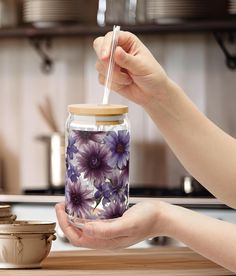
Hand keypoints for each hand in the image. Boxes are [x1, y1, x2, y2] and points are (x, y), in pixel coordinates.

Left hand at [55, 200, 170, 248]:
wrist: (162, 216)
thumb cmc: (148, 219)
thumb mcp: (127, 224)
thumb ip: (107, 230)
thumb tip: (85, 230)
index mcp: (108, 242)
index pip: (78, 238)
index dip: (66, 226)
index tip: (60, 210)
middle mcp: (107, 238)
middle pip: (80, 233)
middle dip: (67, 220)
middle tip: (62, 204)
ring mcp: (111, 231)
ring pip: (87, 227)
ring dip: (76, 217)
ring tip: (71, 204)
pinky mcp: (115, 223)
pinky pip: (96, 221)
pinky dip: (88, 214)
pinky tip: (87, 205)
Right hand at [93, 31, 168, 107]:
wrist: (153, 93)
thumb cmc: (152, 76)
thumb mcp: (141, 66)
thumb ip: (127, 59)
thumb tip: (116, 51)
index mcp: (127, 41)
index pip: (110, 37)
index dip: (106, 46)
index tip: (106, 57)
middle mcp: (117, 50)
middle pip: (99, 48)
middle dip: (105, 61)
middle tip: (114, 70)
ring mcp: (112, 63)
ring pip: (100, 66)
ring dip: (114, 76)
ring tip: (128, 79)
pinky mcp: (108, 76)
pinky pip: (102, 79)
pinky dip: (113, 84)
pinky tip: (125, 84)